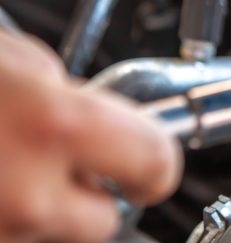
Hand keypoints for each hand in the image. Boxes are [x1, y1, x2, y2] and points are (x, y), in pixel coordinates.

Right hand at [0, 29, 181, 242]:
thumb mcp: (22, 61)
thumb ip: (79, 97)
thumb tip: (108, 119)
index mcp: (57, 125)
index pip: (156, 162)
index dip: (159, 164)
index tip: (155, 166)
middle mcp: (27, 192)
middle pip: (103, 221)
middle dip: (93, 195)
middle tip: (67, 163)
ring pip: (50, 235)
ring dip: (41, 209)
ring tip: (6, 163)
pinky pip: (12, 236)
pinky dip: (6, 215)